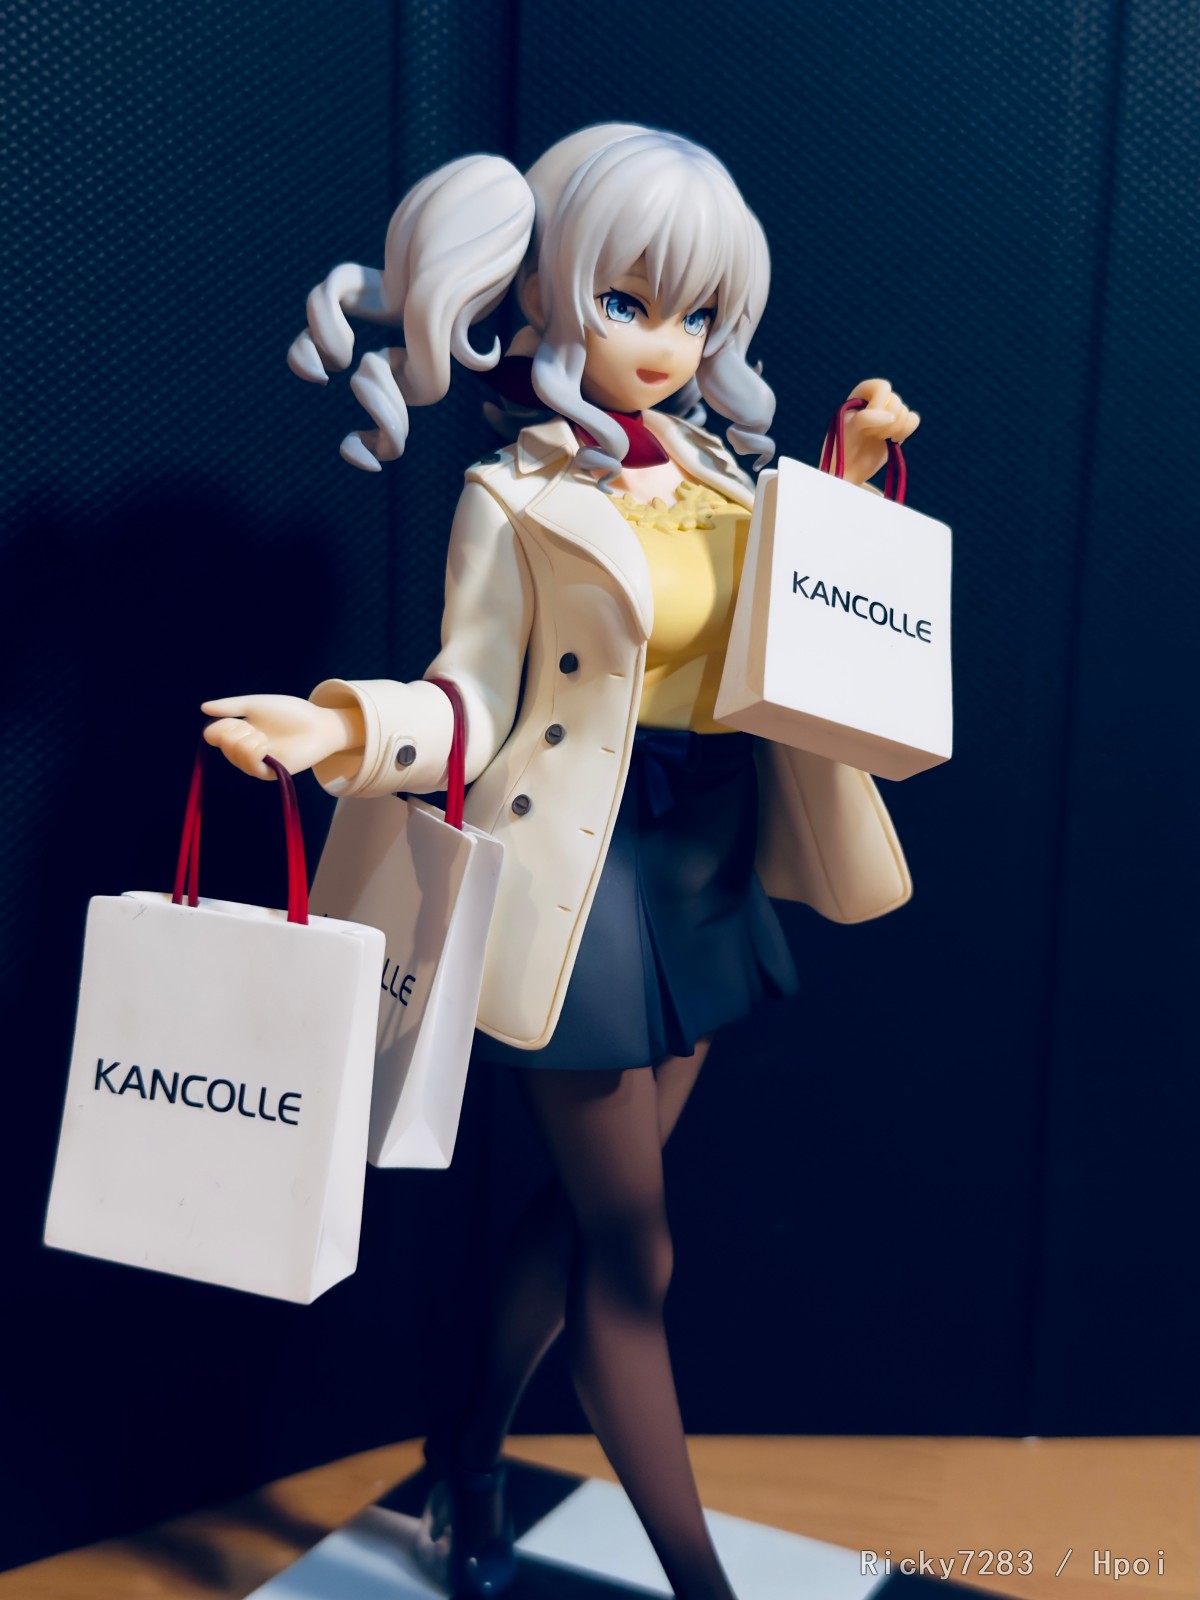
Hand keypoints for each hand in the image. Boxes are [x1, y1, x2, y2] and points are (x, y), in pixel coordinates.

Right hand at [200, 694, 363, 779]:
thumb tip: (203, 708)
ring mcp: (256, 763)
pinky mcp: (269, 773)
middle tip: (258, 728)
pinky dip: (256, 751)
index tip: (237, 720)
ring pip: (234, 754)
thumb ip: (231, 707)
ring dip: (249, 740)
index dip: (219, 728)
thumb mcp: (256, 704)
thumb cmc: (290, 713)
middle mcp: (245, 750)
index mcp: (240, 733)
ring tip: (266, 737)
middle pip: (222, 744)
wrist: (319, 724)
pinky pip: (250, 764)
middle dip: (237, 731)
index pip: (213, 735)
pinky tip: (267, 746)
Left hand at [835, 378, 919, 485]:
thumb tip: (891, 418)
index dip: (879, 402)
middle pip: (895, 401)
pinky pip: (914, 419)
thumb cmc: (844, 444)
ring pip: (905, 411)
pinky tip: (893, 440)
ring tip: (878, 437)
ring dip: (893, 428)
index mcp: (864, 393)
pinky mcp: (900, 426)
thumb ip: (868, 417)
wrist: (849, 466)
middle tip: (870, 433)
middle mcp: (878, 400)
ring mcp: (890, 413)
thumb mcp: (851, 427)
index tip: (868, 420)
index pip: (882, 387)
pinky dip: (906, 430)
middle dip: (884, 421)